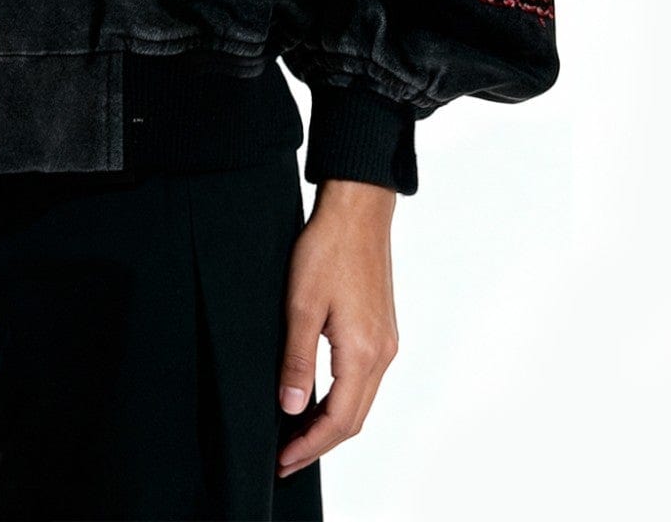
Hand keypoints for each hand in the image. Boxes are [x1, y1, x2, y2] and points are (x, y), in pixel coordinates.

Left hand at [276, 177, 398, 479]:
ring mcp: (386, 342)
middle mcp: (382, 353)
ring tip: (297, 434)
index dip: (310, 446)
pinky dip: (342, 399)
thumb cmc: (327, 249)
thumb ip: (298, 360)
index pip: (339, 420)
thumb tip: (292, 408)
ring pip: (361, 401)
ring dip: (331, 423)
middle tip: (285, 457)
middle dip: (320, 442)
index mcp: (363, 352)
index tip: (283, 461)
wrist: (358, 210)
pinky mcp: (383, 331)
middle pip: (355, 418)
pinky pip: (364, 380)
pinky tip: (319, 398)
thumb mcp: (301, 304)